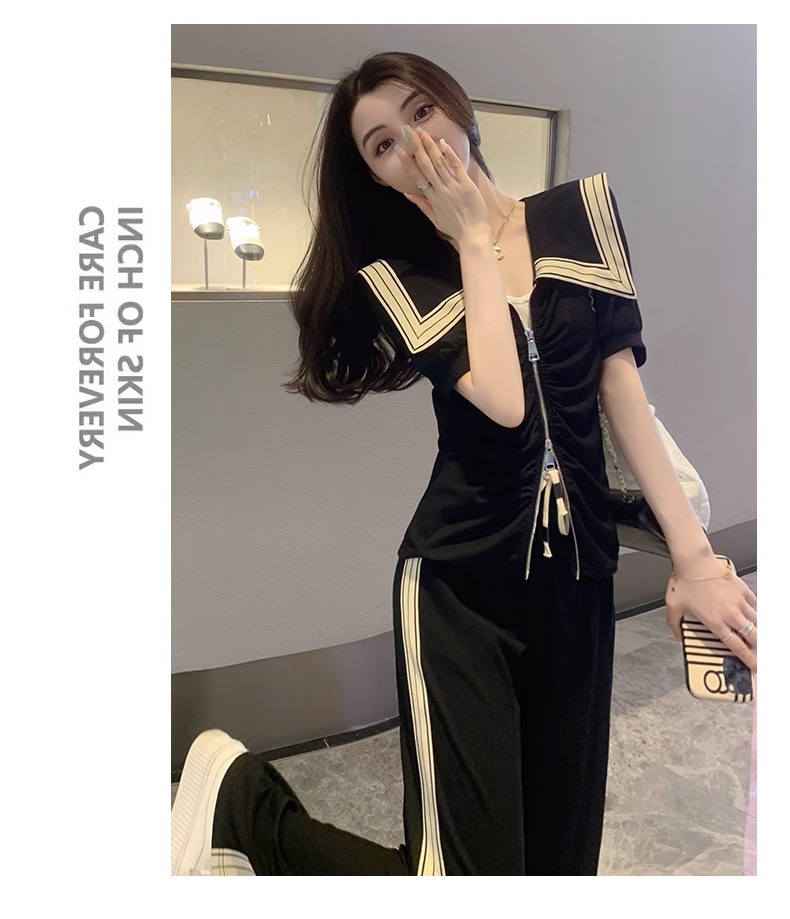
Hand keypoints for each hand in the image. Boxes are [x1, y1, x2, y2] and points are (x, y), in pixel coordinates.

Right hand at [396, 126, 489, 243]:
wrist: (473, 235)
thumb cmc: (456, 229)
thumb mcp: (435, 219)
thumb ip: (421, 205)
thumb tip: (407, 194)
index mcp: (432, 198)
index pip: (416, 176)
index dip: (407, 161)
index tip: (399, 149)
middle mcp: (440, 190)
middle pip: (425, 165)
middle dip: (416, 147)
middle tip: (408, 132)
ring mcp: (453, 186)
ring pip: (438, 163)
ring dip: (429, 146)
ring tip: (421, 132)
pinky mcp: (466, 185)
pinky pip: (456, 167)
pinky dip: (449, 155)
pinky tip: (442, 143)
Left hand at [664, 556, 756, 672]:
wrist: (694, 562)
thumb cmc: (684, 582)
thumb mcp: (673, 607)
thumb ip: (674, 625)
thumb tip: (677, 636)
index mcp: (715, 622)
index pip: (736, 646)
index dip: (747, 658)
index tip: (754, 665)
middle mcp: (731, 615)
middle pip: (752, 636)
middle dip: (757, 647)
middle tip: (756, 651)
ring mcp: (739, 602)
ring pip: (756, 621)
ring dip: (756, 629)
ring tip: (753, 632)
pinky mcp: (743, 590)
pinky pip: (754, 604)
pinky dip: (753, 610)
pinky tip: (749, 611)